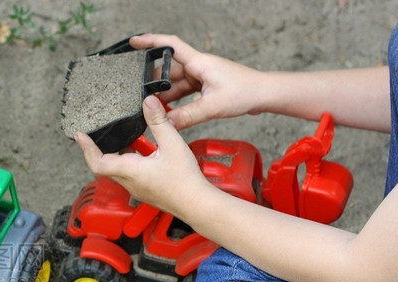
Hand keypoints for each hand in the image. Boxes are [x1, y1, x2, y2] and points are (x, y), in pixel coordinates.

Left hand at [75, 96, 210, 218]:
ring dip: (118, 153)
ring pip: (118, 169)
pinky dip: (130, 160)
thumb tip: (148, 102)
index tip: (80, 136)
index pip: (97, 162)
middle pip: (105, 164)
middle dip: (100, 148)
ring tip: (125, 136)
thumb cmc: (185, 181)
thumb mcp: (173, 144)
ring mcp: (136, 188)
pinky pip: (129, 174)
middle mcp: (129, 182)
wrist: (197, 204)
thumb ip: (158, 122)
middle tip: (98, 133)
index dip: (86, 148)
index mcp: (130, 171)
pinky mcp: (144, 190)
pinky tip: (143, 151)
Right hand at [129, 34, 265, 129]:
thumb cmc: (245, 92)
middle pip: (168, 70)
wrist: (264, 95)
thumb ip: (187, 116)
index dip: (150, 41)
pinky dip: (175, 102)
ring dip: (165, 95)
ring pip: (175, 84)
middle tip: (139, 93)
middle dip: (153, 81)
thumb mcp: (212, 106)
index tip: (134, 42)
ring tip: (153, 108)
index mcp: (198, 63)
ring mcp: (201, 76)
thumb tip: (165, 122)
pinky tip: (169, 112)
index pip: (169, 45)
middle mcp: (198, 67)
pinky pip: (183, 92)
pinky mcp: (204, 86)